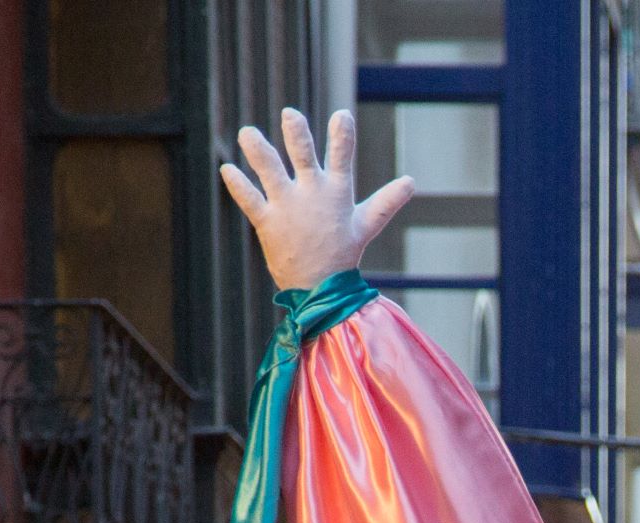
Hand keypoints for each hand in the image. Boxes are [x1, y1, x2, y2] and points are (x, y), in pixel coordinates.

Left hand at [220, 108, 414, 294]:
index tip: (342, 115)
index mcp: (336, 193)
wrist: (320, 291)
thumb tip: (411, 182)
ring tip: (247, 132)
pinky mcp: (267, 223)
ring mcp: (287, 208)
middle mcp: (311, 196)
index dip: (343, 136)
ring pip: (270, 171)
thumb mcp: (366, 225)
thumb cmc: (342, 254)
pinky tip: (227, 168)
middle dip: (298, 135)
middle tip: (290, 114)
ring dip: (257, 150)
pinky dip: (237, 184)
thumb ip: (386, 201)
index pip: (343, 157)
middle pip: (304, 157)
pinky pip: (249, 199)